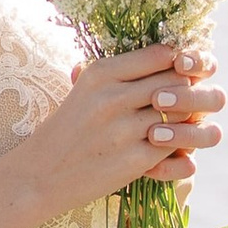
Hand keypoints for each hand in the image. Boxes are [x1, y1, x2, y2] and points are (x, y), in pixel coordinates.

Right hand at [16, 41, 224, 213]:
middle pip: (176, 81)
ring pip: (180, 113)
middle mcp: (113, 97)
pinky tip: (170, 146)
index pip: (161, 54)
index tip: (180, 72)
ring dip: (185, 119)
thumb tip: (170, 54)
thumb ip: (123, 72)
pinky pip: (174, 146)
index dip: (178, 63)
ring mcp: (124, 130)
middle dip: (186, 89)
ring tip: (179, 122)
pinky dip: (178, 146)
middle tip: (187, 98)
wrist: (40, 174)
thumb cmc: (69, 127)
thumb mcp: (86, 88)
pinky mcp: (133, 160)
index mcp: (102, 72)